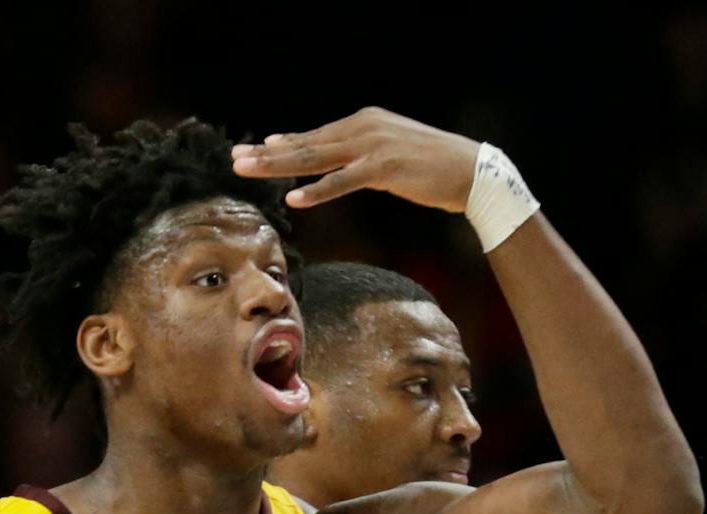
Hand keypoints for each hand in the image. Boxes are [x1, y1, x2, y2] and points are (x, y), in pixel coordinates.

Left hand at [230, 108, 480, 212]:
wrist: (472, 171)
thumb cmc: (428, 167)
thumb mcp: (384, 156)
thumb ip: (353, 156)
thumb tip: (323, 163)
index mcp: (363, 122)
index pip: (313, 136)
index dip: (279, 145)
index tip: (249, 151)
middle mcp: (364, 128)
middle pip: (306, 144)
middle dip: (268, 154)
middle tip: (235, 160)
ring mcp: (373, 146)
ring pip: (316, 158)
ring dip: (279, 166)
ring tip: (248, 171)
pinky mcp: (385, 168)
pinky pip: (344, 181)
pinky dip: (318, 191)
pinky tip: (294, 198)